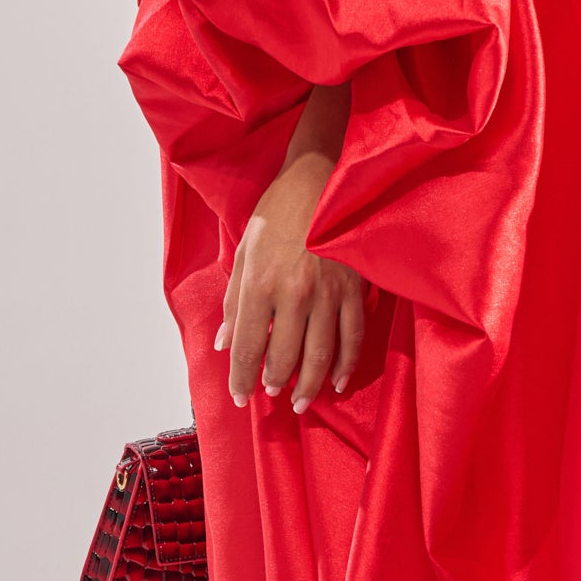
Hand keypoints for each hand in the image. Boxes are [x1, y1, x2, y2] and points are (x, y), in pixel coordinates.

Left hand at [216, 95, 366, 411]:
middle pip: (284, 357)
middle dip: (275, 382)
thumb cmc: (275, 212)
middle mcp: (293, 294)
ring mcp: (328, 294)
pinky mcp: (354, 288)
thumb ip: (234, 302)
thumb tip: (226, 342)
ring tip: (300, 400)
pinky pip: (352, 337)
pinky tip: (338, 381)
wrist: (319, 179)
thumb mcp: (243, 253)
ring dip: (309, 384)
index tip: (241, 396)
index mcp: (259, 285)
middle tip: (272, 395)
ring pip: (320, 355)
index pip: (249, 348)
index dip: (242, 378)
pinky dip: (346, 364)